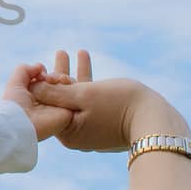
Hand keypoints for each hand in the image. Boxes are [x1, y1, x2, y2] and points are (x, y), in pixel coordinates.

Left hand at [8, 49, 189, 150]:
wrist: (157, 121)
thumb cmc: (119, 106)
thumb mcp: (84, 95)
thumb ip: (57, 92)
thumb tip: (33, 88)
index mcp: (68, 134)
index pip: (49, 104)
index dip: (45, 83)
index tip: (44, 65)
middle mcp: (77, 136)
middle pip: (63, 100)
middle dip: (61, 74)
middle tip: (60, 52)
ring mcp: (92, 131)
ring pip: (79, 98)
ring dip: (76, 74)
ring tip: (76, 52)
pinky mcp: (105, 124)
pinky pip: (92, 101)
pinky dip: (90, 83)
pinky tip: (90, 63)